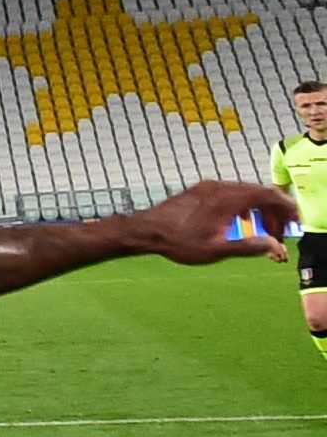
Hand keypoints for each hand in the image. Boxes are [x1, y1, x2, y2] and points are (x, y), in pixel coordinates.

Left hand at [122, 179, 296, 261]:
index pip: (267, 195)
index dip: (284, 208)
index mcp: (227, 198)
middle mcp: (219, 187)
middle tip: (280, 233)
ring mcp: (208, 187)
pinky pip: (230, 193)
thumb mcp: (215, 250)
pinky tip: (243, 221)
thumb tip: (276, 246)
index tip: (293, 222)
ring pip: (244, 192)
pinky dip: (243, 205)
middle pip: (258, 193)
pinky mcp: (200, 190)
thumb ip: (248, 246)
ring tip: (264, 230)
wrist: (144, 230)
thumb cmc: (177, 242)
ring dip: (258, 209)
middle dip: (273, 212)